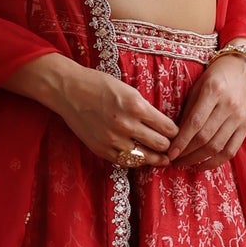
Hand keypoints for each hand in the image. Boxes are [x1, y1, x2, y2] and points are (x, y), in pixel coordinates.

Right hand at [4, 53, 178, 165]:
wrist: (69, 91)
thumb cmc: (99, 85)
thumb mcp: (128, 90)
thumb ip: (145, 108)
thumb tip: (162, 125)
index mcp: (136, 106)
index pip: (167, 127)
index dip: (175, 133)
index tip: (176, 134)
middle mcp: (127, 125)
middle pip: (160, 145)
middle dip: (168, 146)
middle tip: (171, 147)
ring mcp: (114, 140)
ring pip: (145, 157)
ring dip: (156, 158)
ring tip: (162, 158)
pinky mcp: (102, 150)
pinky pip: (126, 161)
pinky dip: (136, 161)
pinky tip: (141, 158)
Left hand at [166, 52, 245, 168]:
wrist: (245, 69)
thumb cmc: (216, 76)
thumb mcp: (198, 86)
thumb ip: (188, 109)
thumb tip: (174, 135)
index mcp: (213, 91)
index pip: (195, 123)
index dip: (181, 141)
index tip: (170, 153)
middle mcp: (229, 105)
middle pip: (205, 137)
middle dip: (186, 153)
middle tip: (173, 161)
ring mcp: (239, 117)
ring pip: (216, 146)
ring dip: (198, 160)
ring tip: (184, 164)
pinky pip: (231, 151)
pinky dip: (215, 162)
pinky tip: (202, 166)